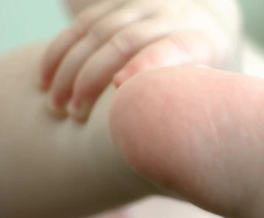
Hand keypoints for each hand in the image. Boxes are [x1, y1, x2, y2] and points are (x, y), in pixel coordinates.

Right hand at [40, 0, 241, 121]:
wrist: (209, 24)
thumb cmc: (211, 80)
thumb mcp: (217, 95)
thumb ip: (203, 114)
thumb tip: (189, 157)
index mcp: (203, 41)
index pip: (174, 48)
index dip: (147, 63)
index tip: (121, 87)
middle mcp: (173, 16)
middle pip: (125, 41)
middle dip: (92, 78)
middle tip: (74, 116)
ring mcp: (144, 6)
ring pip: (97, 31)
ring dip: (69, 68)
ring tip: (55, 106)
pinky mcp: (120, 3)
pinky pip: (83, 23)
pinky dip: (61, 51)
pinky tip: (46, 80)